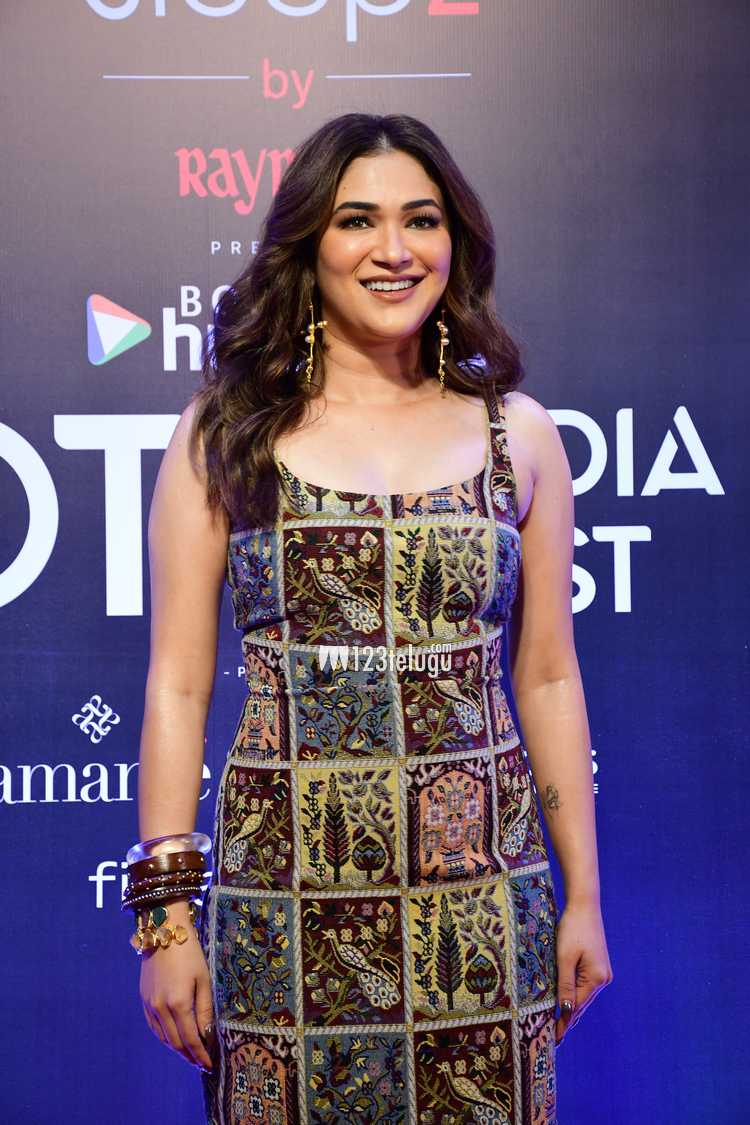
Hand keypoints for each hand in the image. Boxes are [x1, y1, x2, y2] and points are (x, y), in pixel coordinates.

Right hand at [139, 902, 215, 1072]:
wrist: (163, 932)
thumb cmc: (189, 952)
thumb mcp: (204, 979)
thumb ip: (205, 1009)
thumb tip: (207, 1034)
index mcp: (179, 1004)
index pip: (191, 1039)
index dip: (200, 1055)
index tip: (209, 1065)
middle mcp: (161, 1009)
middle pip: (176, 1042)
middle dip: (190, 1056)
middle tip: (201, 1064)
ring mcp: (150, 1005)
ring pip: (163, 1037)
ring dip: (177, 1049)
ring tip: (190, 1055)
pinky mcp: (144, 999)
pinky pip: (154, 1027)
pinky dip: (164, 1038)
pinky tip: (173, 1040)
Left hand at [554, 898, 612, 1045]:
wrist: (584, 905)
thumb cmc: (572, 928)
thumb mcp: (564, 957)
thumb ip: (565, 985)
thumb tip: (565, 1012)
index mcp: (596, 979)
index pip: (577, 1008)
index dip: (564, 1024)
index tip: (554, 1040)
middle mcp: (603, 979)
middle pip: (582, 1005)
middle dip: (568, 1021)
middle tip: (554, 1040)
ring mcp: (602, 973)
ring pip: (583, 997)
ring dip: (571, 1010)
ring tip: (557, 1027)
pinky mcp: (598, 966)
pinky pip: (584, 987)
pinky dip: (575, 996)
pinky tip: (567, 1004)